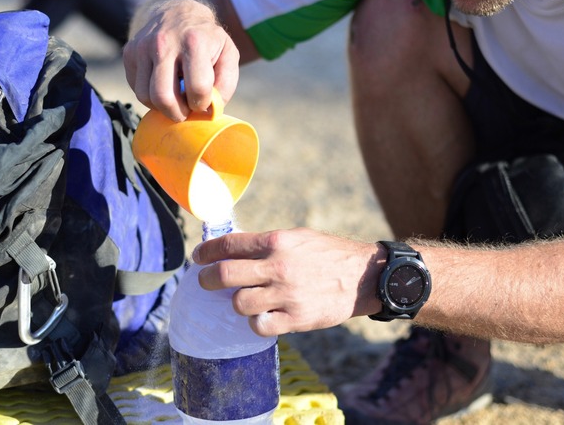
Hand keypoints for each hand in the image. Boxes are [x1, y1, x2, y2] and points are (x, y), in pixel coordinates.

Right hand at [123, 0, 239, 120]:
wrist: (179, 14)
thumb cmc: (207, 41)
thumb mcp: (228, 54)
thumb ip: (225, 83)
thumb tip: (210, 110)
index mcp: (194, 42)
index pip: (197, 88)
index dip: (202, 103)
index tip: (202, 101)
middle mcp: (164, 42)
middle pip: (163, 97)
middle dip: (176, 113)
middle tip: (185, 111)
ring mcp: (142, 46)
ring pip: (145, 96)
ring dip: (161, 107)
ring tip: (174, 98)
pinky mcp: (129, 53)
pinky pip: (136, 89)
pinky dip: (149, 96)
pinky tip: (163, 86)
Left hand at [192, 228, 383, 336]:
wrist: (365, 277)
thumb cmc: (328, 254)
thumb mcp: (297, 238)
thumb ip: (266, 243)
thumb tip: (232, 249)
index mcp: (277, 242)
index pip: (229, 245)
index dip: (207, 252)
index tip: (198, 257)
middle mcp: (278, 267)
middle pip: (225, 275)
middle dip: (207, 280)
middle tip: (205, 282)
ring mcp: (286, 295)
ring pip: (239, 304)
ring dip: (236, 302)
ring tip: (243, 299)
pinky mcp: (296, 319)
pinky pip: (259, 326)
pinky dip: (256, 322)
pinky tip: (262, 316)